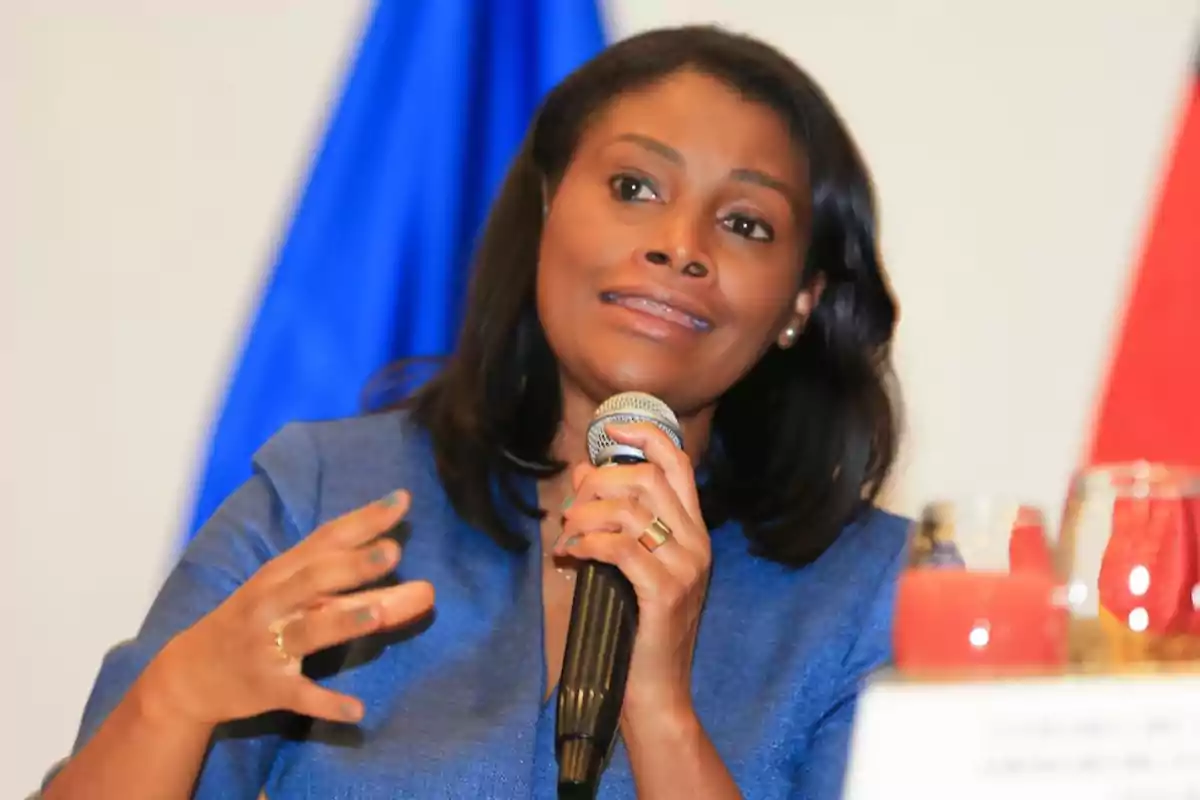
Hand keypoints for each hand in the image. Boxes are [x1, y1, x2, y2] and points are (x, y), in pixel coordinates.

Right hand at [144, 491, 434, 726]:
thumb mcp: (287, 591)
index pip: (326, 539)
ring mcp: (268, 646)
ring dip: (341, 621)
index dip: (364, 519)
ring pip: (307, 631)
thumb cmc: (253, 621)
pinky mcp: (267, 688)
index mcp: (281, 574)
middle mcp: (272, 603)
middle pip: (315, 579)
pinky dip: (327, 704)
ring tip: (376, 614)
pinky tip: (358, 711)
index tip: (403, 500)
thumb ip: (344, 578)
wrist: (188, 675)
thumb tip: (407, 562)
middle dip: (353, 565)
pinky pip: (300, 695)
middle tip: (395, 551)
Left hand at [553, 423, 710, 718]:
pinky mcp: (665, 592)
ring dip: (585, 516)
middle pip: (646, 478)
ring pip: (630, 509)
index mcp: (695, 532)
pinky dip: (587, 544)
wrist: (658, 695)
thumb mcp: (630, 568)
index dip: (644, 434)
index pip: (678, 463)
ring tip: (566, 537)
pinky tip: (570, 556)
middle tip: (571, 510)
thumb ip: (614, 521)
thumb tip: (581, 472)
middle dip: (598, 483)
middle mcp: (697, 543)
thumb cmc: (637, 630)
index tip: (609, 428)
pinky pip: (620, 548)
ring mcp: (685, 568)